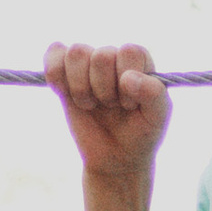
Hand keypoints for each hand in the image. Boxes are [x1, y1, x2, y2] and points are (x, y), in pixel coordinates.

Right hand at [46, 41, 169, 179]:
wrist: (116, 157)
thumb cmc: (141, 133)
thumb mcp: (157, 117)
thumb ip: (153, 94)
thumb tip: (127, 78)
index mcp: (139, 59)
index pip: (129, 52)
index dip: (127, 83)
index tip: (130, 105)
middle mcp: (113, 56)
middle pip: (101, 55)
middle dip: (104, 90)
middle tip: (110, 106)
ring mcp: (87, 63)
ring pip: (76, 53)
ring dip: (81, 87)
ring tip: (91, 104)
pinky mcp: (64, 72)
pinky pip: (54, 52)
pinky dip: (56, 74)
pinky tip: (66, 95)